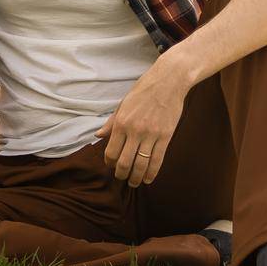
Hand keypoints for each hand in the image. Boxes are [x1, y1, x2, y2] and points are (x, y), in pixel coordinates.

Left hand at [95, 58, 191, 185]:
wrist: (168, 82)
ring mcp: (152, 135)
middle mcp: (135, 131)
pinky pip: (158, 160)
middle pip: (125, 162)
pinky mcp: (166, 136)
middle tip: (121, 178)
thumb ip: (111, 123)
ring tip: (134, 183)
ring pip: (141, 164)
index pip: (111, 151)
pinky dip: (152, 172)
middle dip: (121, 174)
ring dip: (136, 178)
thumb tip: (97, 136)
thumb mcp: (122, 104)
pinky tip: (148, 179)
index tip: (110, 166)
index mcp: (121, 122)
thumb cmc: (143, 91)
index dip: (109, 163)